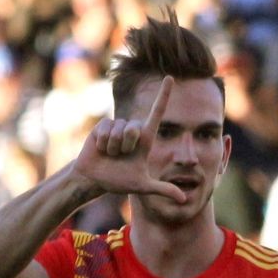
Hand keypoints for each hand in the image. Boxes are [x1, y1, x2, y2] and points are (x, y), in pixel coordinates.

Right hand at [73, 76, 187, 202]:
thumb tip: (184, 200)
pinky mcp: (103, 126)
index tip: (170, 77)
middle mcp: (133, 129)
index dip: (163, 95)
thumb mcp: (142, 186)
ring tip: (109, 154)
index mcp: (145, 138)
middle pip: (133, 129)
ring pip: (119, 130)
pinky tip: (100, 149)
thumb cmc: (117, 180)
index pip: (157, 112)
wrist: (93, 179)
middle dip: (126, 146)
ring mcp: (117, 126)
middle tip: (120, 156)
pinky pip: (106, 129)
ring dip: (113, 146)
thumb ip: (163, 190)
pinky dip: (103, 143)